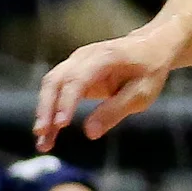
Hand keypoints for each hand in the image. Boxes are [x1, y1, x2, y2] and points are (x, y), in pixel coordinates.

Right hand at [35, 28, 178, 149]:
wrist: (150, 48)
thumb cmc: (148, 71)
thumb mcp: (141, 94)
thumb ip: (115, 111)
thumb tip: (90, 133)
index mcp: (104, 57)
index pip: (78, 79)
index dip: (67, 102)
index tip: (60, 125)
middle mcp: (84, 57)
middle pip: (56, 80)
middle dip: (46, 108)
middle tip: (42, 133)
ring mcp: (75, 62)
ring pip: (51, 86)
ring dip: (44, 113)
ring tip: (42, 142)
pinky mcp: (72, 72)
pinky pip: (56, 92)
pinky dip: (50, 113)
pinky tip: (48, 135)